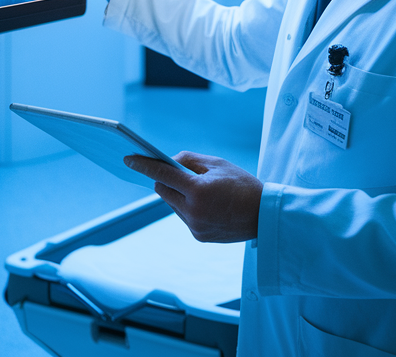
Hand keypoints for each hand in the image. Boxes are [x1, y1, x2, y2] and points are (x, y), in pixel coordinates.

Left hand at [124, 151, 262, 242]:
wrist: (265, 216)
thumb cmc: (243, 185)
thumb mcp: (218, 164)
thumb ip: (190, 160)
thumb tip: (168, 161)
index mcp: (198, 191)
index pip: (163, 175)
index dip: (144, 165)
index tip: (129, 159)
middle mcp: (193, 212)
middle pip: (163, 191)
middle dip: (164, 180)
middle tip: (172, 171)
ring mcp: (195, 227)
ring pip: (172, 204)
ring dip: (177, 194)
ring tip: (196, 188)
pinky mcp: (198, 236)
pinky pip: (183, 216)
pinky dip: (187, 206)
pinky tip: (205, 203)